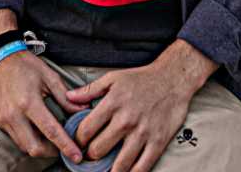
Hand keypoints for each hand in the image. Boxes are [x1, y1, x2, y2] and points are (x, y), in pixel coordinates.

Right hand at [0, 50, 86, 161]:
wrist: (1, 59)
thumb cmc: (26, 65)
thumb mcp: (49, 77)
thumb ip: (65, 97)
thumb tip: (82, 111)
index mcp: (29, 102)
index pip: (50, 131)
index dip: (65, 146)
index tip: (76, 156)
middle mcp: (14, 114)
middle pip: (34, 147)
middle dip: (51, 153)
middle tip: (64, 148)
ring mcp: (4, 119)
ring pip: (24, 146)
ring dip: (40, 147)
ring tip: (52, 139)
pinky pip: (16, 138)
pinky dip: (28, 140)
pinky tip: (37, 131)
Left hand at [66, 41, 215, 171]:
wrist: (172, 79)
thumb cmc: (141, 78)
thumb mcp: (113, 78)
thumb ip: (89, 90)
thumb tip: (68, 97)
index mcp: (112, 104)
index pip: (86, 130)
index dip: (78, 141)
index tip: (78, 144)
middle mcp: (126, 120)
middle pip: (99, 150)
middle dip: (91, 156)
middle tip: (91, 157)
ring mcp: (143, 133)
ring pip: (119, 164)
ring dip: (109, 171)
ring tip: (105, 169)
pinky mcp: (158, 142)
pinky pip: (143, 167)